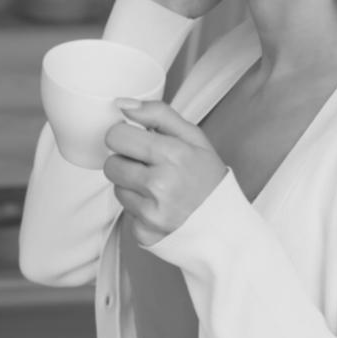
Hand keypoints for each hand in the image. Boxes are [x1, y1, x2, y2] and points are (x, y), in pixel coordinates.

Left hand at [103, 98, 229, 246]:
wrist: (226, 226)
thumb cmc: (208, 180)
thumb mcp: (194, 138)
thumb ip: (158, 114)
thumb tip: (122, 104)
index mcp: (173, 155)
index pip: (117, 136)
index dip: (125, 137)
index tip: (137, 142)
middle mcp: (160, 185)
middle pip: (111, 164)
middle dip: (126, 162)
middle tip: (148, 166)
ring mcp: (151, 212)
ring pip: (116, 188)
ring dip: (131, 186)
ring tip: (157, 188)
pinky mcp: (143, 233)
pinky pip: (125, 212)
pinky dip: (138, 208)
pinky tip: (159, 207)